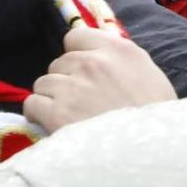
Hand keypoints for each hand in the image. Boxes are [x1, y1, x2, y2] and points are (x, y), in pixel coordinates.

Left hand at [23, 25, 175, 133]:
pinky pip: (32, 104)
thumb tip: (99, 55)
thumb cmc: (154, 116)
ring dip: (52, 98)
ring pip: (43, 83)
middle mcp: (92, 62)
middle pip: (59, 62)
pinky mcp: (56, 113)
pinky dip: (38, 114)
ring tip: (67, 115)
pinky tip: (51, 124)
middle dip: (66, 79)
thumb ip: (120, 60)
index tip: (82, 71)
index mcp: (118, 50)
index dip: (76, 54)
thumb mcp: (148, 75)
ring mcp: (73, 87)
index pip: (76, 36)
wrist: (148, 150)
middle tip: (80, 101)